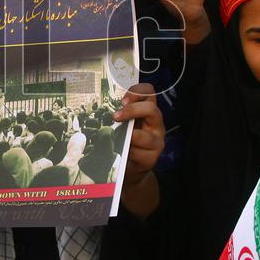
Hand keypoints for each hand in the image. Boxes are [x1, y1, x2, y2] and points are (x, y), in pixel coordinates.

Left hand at [115, 83, 164, 218]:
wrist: (131, 167)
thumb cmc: (126, 141)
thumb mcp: (124, 124)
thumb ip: (120, 115)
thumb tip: (102, 108)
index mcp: (148, 111)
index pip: (149, 92)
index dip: (137, 92)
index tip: (123, 100)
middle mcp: (156, 124)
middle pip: (151, 109)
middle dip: (132, 111)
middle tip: (115, 117)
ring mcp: (156, 142)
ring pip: (146, 136)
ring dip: (129, 137)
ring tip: (118, 139)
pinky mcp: (152, 158)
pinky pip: (140, 154)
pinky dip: (129, 153)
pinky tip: (124, 153)